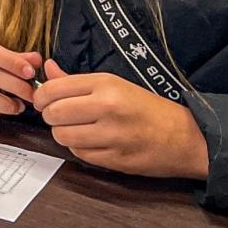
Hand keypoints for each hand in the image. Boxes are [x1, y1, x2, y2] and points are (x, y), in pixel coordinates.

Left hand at [33, 60, 209, 178]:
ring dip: (63, 133)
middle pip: (54, 113)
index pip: (54, 89)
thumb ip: (75, 80)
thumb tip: (47, 69)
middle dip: (51, 116)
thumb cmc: (147, 108)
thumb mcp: (114, 85)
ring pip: (63, 135)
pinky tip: (91, 142)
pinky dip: (79, 148)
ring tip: (75, 129)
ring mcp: (112, 135)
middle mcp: (108, 107)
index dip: (41, 96)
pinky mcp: (116, 158)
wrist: (186, 137)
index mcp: (106, 84)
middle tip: (60, 116)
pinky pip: (79, 154)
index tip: (42, 100)